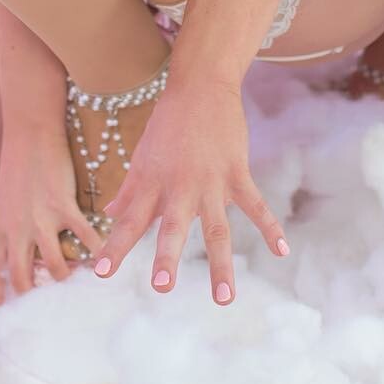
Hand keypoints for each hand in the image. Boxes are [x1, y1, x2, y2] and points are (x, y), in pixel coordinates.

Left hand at [0, 126, 104, 299]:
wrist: (29, 132)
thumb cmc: (14, 158)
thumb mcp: (1, 193)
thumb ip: (4, 216)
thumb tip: (5, 232)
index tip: (3, 301)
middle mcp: (17, 230)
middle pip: (21, 276)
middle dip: (33, 291)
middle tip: (44, 291)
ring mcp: (41, 220)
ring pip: (54, 265)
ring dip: (63, 273)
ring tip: (72, 273)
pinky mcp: (63, 206)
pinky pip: (82, 236)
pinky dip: (94, 247)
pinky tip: (102, 252)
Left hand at [94, 77, 288, 303]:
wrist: (201, 85)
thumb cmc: (167, 123)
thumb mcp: (143, 155)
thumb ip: (129, 190)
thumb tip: (109, 214)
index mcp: (151, 182)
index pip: (129, 220)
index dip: (115, 247)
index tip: (101, 273)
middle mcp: (179, 185)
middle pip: (172, 226)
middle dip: (167, 256)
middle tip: (161, 286)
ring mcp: (211, 180)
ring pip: (217, 228)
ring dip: (220, 264)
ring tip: (224, 298)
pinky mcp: (237, 172)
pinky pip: (256, 205)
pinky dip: (270, 228)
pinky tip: (282, 251)